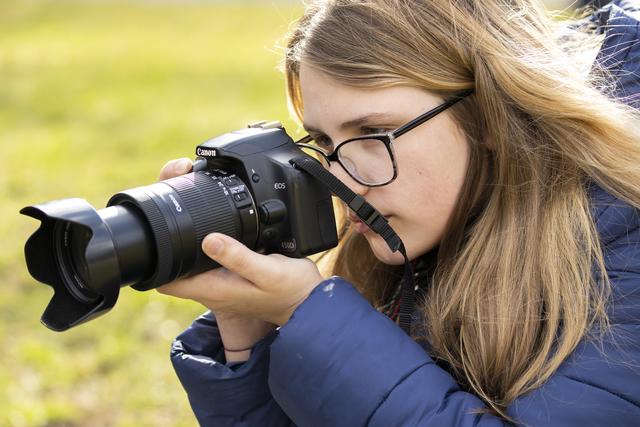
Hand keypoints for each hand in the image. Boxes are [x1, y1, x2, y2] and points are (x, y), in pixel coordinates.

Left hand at [158, 159, 277, 359]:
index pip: (164, 279)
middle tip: (172, 191)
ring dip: (181, 228)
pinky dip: (202, 229)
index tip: (154, 229)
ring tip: (186, 188)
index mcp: (213, 288)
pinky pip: (206, 249)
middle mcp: (211, 284)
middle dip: (163, 231)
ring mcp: (220, 277)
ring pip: (187, 253)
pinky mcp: (231, 268)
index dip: (152, 258)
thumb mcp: (267, 272)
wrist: (309, 300)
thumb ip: (238, 257)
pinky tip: (211, 210)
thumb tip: (207, 239)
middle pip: (171, 261)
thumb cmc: (290, 290)